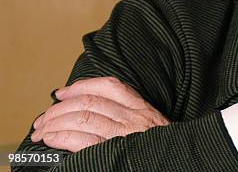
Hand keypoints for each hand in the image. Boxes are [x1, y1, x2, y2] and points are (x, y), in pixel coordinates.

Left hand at [31, 76, 168, 151]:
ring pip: (82, 118)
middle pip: (89, 102)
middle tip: (44, 117)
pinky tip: (51, 139)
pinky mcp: (111, 153)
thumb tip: (97, 112)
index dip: (81, 86)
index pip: (109, 86)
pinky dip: (61, 137)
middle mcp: (133, 119)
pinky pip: (80, 140)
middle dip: (60, 107)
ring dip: (55, 122)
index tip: (63, 92)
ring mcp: (122, 136)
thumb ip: (131, 117)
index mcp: (142, 109)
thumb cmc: (160, 149)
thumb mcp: (153, 127)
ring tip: (42, 129)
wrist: (181, 163)